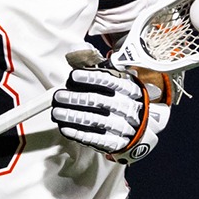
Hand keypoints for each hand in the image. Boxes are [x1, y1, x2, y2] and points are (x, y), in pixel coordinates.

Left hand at [52, 66, 169, 163]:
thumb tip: (76, 56)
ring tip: (57, 112)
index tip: (73, 76)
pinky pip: (96, 138)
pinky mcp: (117, 142)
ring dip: (73, 116)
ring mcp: (123, 126)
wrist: (141, 127)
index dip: (90, 78)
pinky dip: (79, 133)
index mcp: (129, 88)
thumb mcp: (120, 83)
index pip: (109, 81)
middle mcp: (128, 106)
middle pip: (98, 101)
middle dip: (75, 98)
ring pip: (95, 120)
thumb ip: (101, 71)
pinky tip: (66, 128)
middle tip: (58, 96)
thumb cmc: (123, 100)